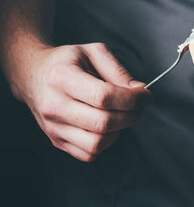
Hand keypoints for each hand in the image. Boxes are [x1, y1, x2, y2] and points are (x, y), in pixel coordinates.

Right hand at [12, 42, 150, 160]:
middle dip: (131, 116)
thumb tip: (140, 92)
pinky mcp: (56, 141)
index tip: (146, 95)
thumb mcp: (92, 52)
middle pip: (103, 123)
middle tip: (137, 106)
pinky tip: (105, 127)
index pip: (104, 96)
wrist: (33, 75)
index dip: (132, 99)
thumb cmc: (67, 62)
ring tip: (120, 116)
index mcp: (61, 77)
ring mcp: (53, 127)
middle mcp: (53, 105)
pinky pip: (89, 154)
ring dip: (118, 131)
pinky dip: (105, 143)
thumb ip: (118, 70)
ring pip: (97, 143)